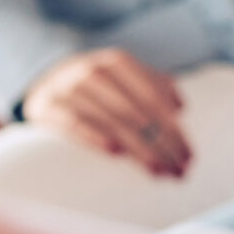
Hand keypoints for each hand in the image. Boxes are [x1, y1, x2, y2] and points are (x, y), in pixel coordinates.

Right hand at [22, 49, 191, 176]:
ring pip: (112, 121)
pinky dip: (96, 137)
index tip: (189, 155)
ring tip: (158, 171)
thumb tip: (181, 108)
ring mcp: (68, 87)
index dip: (174, 129)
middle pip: (137, 113)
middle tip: (179, 170)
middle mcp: (94, 72)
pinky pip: (74, 123)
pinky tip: (117, 154)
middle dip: (163, 145)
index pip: (153, 98)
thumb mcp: (124, 76)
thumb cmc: (97, 85)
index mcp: (118, 63)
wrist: (44, 80)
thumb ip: (155, 85)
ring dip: (139, 149)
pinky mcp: (47, 105)